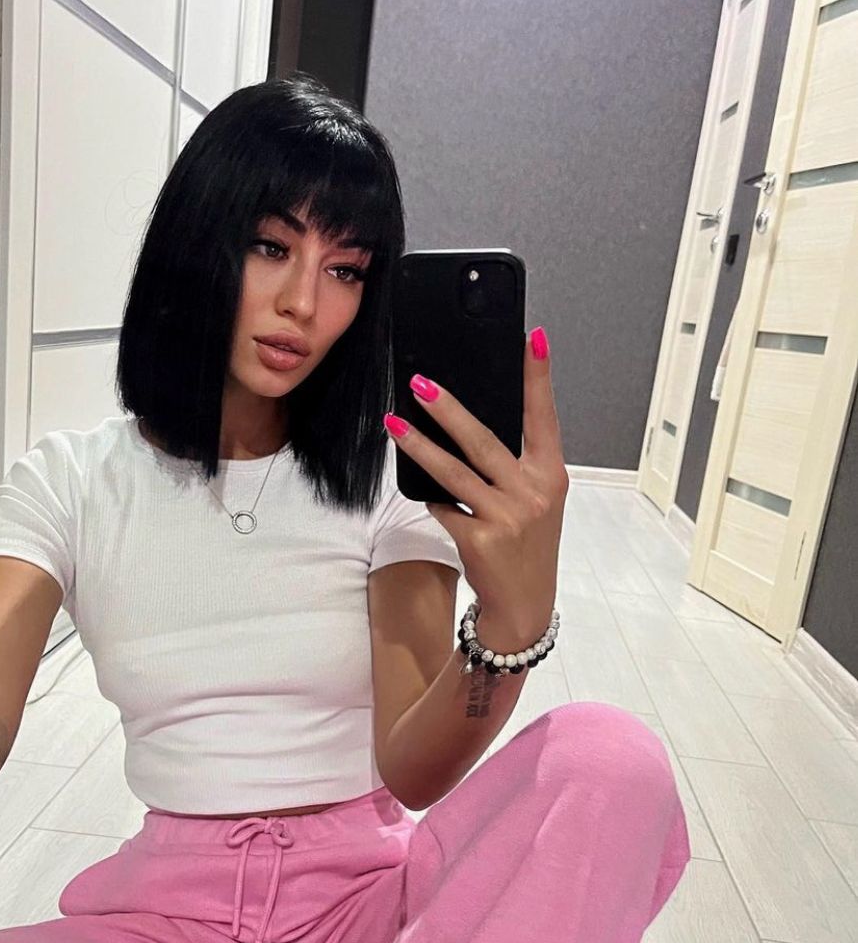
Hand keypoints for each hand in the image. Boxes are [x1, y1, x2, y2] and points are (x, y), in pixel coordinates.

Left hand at [384, 326, 567, 650]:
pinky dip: (433, 500)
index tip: (532, 338)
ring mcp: (506, 515)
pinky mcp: (479, 537)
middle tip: (420, 383)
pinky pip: (443, 507)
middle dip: (449, 408)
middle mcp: (532, 492)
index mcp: (550, 475)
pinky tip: (427, 495)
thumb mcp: (534, 502)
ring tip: (393, 423)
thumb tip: (467, 428)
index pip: (544, 416)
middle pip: (484, 439)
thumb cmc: (525, 546)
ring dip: (419, 445)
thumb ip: (513, 468)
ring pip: (453, 471)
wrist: (524, 604)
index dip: (538, 377)